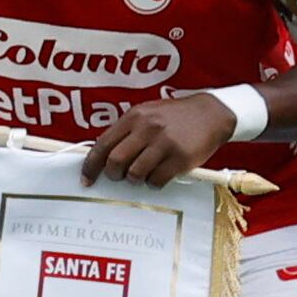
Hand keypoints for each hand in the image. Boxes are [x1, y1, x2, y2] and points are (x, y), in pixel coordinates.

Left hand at [79, 90, 236, 185]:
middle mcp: (147, 128)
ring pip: (135, 174)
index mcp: (134, 117)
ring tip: (142, 174)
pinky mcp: (180, 158)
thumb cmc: (174, 117)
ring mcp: (164, 143)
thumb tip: (102, 156)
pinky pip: (157, 180)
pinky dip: (153, 183)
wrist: (211, 113)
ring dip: (135, 179)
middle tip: (119, 177)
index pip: (103, 144)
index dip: (91, 165)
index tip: (86, 179)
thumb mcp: (146, 114)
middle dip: (113, 175)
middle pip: (116, 161)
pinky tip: (159, 176)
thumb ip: (126, 131)